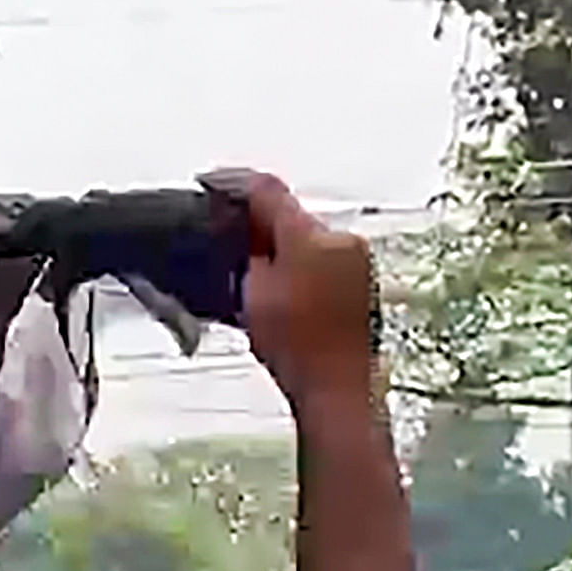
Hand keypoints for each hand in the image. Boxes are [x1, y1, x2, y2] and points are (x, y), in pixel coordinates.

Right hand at [208, 169, 382, 406]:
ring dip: (278, 248)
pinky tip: (280, 293)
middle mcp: (341, 240)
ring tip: (250, 273)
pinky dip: (299, 267)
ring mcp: (357, 262)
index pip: (267, 192)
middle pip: (290, 218)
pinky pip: (323, 262)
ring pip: (307, 241)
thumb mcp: (253, 296)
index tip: (208, 182)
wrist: (339, 388)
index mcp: (311, 237)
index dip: (232, 183)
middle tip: (224, 237)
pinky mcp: (363, 285)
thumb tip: (246, 241)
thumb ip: (248, 257)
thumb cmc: (296, 346)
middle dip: (256, 224)